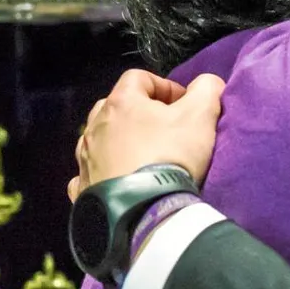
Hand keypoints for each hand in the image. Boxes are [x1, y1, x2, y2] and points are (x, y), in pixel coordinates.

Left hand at [69, 70, 225, 200]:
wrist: (144, 210)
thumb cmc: (170, 155)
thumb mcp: (200, 116)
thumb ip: (206, 91)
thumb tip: (206, 83)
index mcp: (120, 103)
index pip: (139, 78)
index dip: (164, 86)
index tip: (183, 105)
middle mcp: (95, 127)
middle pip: (115, 107)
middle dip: (138, 113)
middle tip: (163, 129)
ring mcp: (85, 159)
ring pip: (99, 140)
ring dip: (118, 142)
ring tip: (141, 157)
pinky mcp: (83, 188)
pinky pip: (88, 174)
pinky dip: (100, 173)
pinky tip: (114, 181)